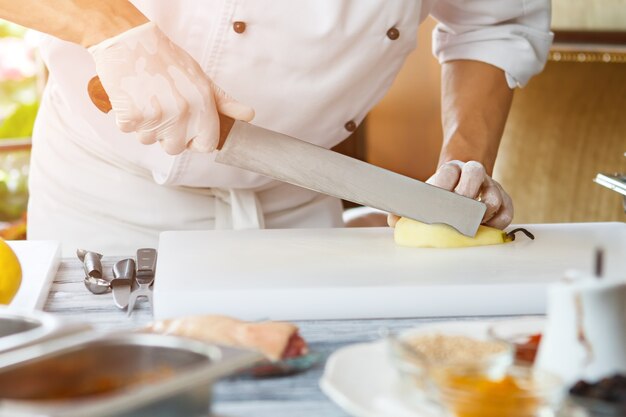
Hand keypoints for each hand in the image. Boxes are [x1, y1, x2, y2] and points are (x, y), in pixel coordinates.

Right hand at [88, 22, 253, 154]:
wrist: (130, 41)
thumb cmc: (166, 59)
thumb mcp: (201, 78)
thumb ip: (224, 102)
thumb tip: (248, 115)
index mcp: (202, 105)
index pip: (206, 145)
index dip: (196, 140)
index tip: (188, 131)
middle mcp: (181, 114)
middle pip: (175, 148)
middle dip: (168, 134)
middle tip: (163, 108)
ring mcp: (155, 117)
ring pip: (149, 140)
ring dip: (146, 126)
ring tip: (147, 99)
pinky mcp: (129, 117)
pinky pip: (129, 130)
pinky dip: (128, 118)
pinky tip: (132, 98)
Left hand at [388, 160, 512, 229]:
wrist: (463, 181)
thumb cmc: (441, 195)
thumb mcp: (424, 195)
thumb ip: (406, 209)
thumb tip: (393, 221)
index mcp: (451, 169)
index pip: (447, 173)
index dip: (441, 188)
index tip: (434, 205)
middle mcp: (473, 172)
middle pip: (475, 174)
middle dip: (464, 195)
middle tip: (456, 216)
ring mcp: (491, 185)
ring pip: (493, 196)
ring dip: (481, 214)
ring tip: (470, 226)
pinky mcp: (505, 200)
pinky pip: (507, 212)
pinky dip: (497, 224)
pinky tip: (485, 230)